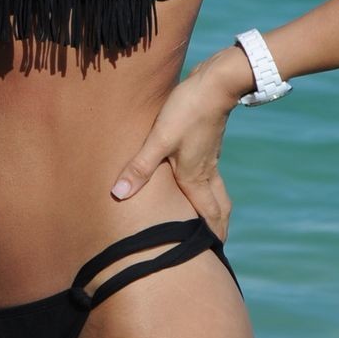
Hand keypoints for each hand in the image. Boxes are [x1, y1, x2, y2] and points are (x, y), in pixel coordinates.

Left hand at [108, 54, 240, 238]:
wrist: (216, 83)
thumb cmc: (187, 111)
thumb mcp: (159, 140)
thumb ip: (139, 168)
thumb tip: (119, 195)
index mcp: (196, 177)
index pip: (208, 215)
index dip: (212, 235)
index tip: (214, 254)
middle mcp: (206, 171)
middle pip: (219, 207)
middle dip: (218, 227)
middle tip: (216, 245)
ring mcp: (210, 157)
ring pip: (217, 191)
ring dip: (215, 208)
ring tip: (210, 220)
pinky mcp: (207, 143)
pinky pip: (211, 175)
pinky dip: (208, 187)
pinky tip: (197, 181)